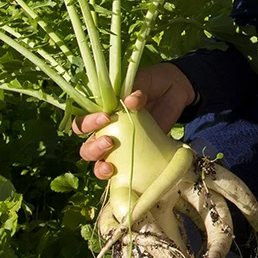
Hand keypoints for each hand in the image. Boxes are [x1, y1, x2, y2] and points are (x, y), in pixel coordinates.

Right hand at [73, 62, 194, 179]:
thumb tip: (132, 101)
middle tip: (109, 141)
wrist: (175, 90)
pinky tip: (119, 177)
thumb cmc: (151, 83)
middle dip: (93, 148)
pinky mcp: (135, 154)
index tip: (106, 117)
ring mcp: (120, 144)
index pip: (82, 123)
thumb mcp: (142, 81)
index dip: (88, 123)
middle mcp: (106, 130)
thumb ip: (135, 89)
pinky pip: (122, 170)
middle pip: (87, 147)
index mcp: (100, 112)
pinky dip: (118, 177)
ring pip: (99, 162)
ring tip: (110, 166)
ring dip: (100, 166)